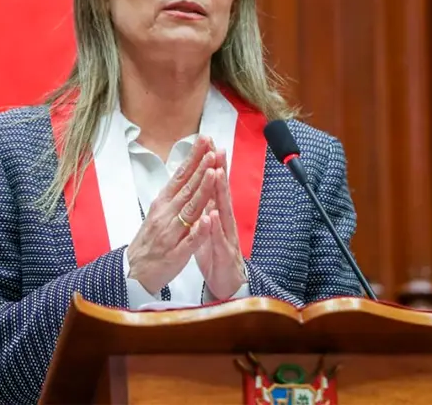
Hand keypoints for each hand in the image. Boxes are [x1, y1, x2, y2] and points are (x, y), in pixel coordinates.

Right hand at [127, 135, 217, 293]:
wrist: (135, 271)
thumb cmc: (149, 240)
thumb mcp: (158, 212)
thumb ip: (174, 195)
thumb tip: (186, 173)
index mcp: (163, 203)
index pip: (181, 176)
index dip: (193, 158)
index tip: (204, 141)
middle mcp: (166, 215)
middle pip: (187, 188)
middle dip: (201, 168)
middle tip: (212, 149)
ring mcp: (171, 233)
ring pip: (190, 209)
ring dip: (202, 191)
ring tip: (213, 173)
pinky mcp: (177, 253)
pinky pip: (190, 240)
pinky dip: (199, 229)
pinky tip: (208, 219)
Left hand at [194, 148, 247, 299]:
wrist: (227, 285)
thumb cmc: (216, 255)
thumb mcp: (210, 227)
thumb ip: (209, 208)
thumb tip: (205, 188)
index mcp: (217, 214)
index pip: (214, 186)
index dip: (211, 167)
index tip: (209, 146)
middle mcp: (225, 222)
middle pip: (222, 193)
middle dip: (220, 171)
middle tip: (218, 149)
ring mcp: (226, 236)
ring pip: (223, 212)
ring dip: (220, 192)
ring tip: (218, 173)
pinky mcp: (224, 254)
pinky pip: (218, 239)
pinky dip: (215, 227)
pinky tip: (213, 215)